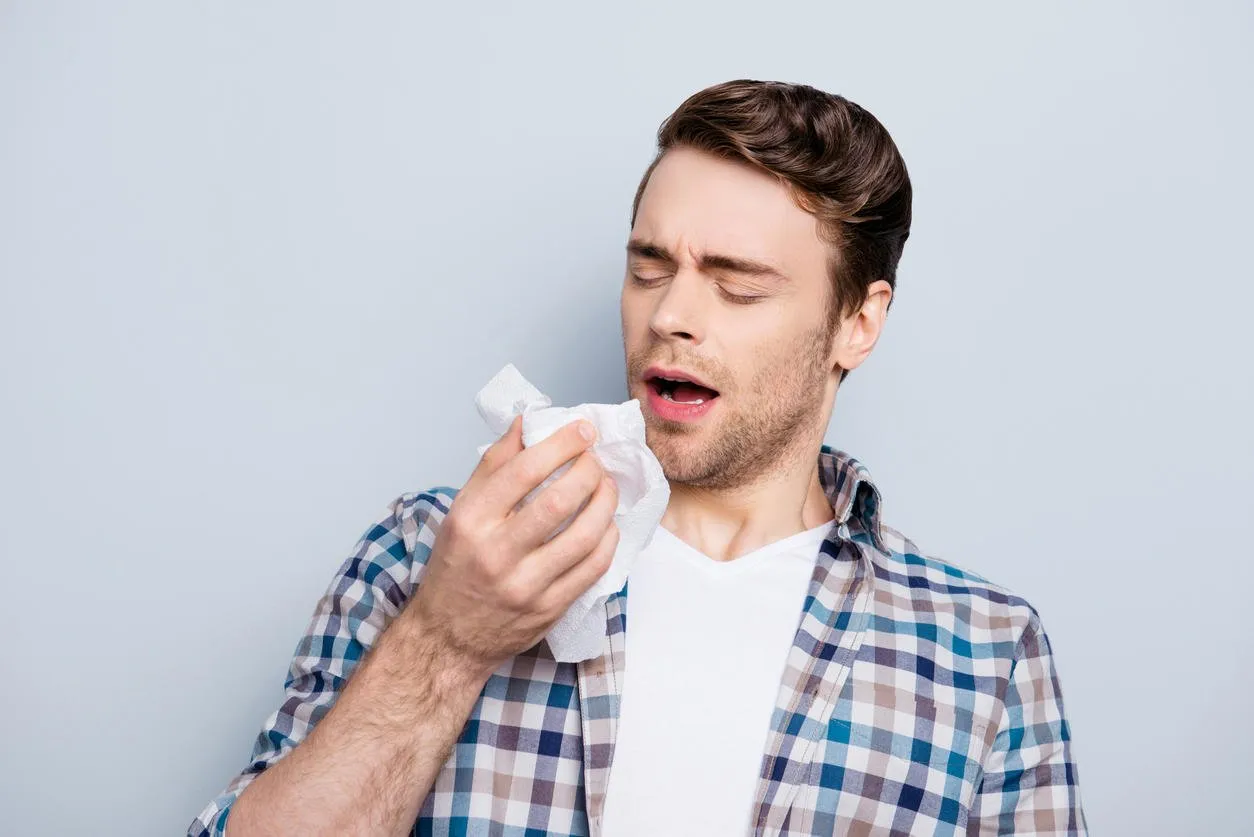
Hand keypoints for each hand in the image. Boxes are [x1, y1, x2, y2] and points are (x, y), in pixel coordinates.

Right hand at [408, 415, 619, 670]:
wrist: (447, 638)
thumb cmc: (455, 567)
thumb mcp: (460, 512)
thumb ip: (494, 465)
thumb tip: (527, 422)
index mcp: (470, 521)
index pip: (522, 471)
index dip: (561, 445)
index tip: (583, 431)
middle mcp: (496, 553)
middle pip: (559, 501)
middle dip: (589, 471)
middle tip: (596, 460)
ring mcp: (525, 585)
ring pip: (584, 535)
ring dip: (606, 503)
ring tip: (607, 487)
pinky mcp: (548, 609)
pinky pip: (592, 568)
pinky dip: (607, 539)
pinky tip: (607, 525)